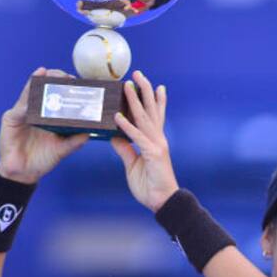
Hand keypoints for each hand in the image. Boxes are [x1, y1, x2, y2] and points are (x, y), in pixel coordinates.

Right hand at [0, 68, 89, 183]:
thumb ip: (75, 141)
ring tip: (48, 74)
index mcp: (49, 116)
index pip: (57, 95)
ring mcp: (22, 113)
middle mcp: (35, 111)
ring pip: (30, 93)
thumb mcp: (62, 149)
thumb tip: (90, 132)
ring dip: (39, 82)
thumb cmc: (42, 159)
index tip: (77, 81)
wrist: (23, 173)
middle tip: (66, 77)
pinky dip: (26, 100)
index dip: (66, 86)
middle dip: (55, 79)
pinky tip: (32, 94)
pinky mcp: (11, 119)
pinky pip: (19, 107)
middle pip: (44, 88)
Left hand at [110, 70, 179, 211]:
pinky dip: (127, 127)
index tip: (153, 85)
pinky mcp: (152, 154)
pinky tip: (118, 117)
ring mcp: (156, 145)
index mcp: (155, 141)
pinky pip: (137, 138)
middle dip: (145, 91)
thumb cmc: (150, 186)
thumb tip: (114, 136)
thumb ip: (125, 149)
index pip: (154, 116)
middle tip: (138, 74)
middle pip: (151, 110)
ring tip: (128, 85)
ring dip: (135, 101)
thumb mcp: (133, 164)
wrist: (162, 201)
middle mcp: (158, 139)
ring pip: (144, 118)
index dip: (155, 100)